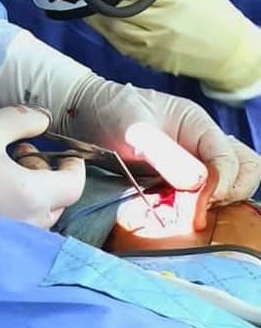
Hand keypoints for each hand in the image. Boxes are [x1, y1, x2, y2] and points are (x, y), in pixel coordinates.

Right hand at [0, 106, 84, 228]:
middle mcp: (31, 223)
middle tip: (21, 153)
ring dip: (33, 190)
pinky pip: (22, 225)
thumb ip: (22, 119)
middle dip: (48, 174)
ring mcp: (13, 237)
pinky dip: (18, 207)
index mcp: (34, 195)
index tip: (65, 152)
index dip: (74, 165)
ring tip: (3, 170)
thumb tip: (45, 118)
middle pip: (58, 200)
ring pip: (40, 214)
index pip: (74, 185)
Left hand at [58, 76, 260, 206]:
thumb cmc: (107, 111)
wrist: (83, 114)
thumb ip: (164, 153)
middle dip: (229, 194)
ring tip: (188, 214)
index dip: (219, 186)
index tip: (194, 207)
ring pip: (232, 184)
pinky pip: (207, 195)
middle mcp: (203, 143)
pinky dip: (201, 208)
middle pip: (245, 171)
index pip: (229, 160)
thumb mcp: (132, 128)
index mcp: (198, 125)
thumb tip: (199, 182)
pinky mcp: (180, 179)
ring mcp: (194, 161)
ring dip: (218, 203)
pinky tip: (179, 216)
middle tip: (197, 209)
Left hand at [86, 0, 260, 96]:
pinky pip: (118, 44)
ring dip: (94, 14)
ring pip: (113, 28)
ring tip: (82, 0)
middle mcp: (161, 22)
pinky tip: (97, 20)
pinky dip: (104, 31)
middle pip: (118, 8)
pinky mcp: (148, 59)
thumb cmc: (213, 15)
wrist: (230, 53)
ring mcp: (153, 44)